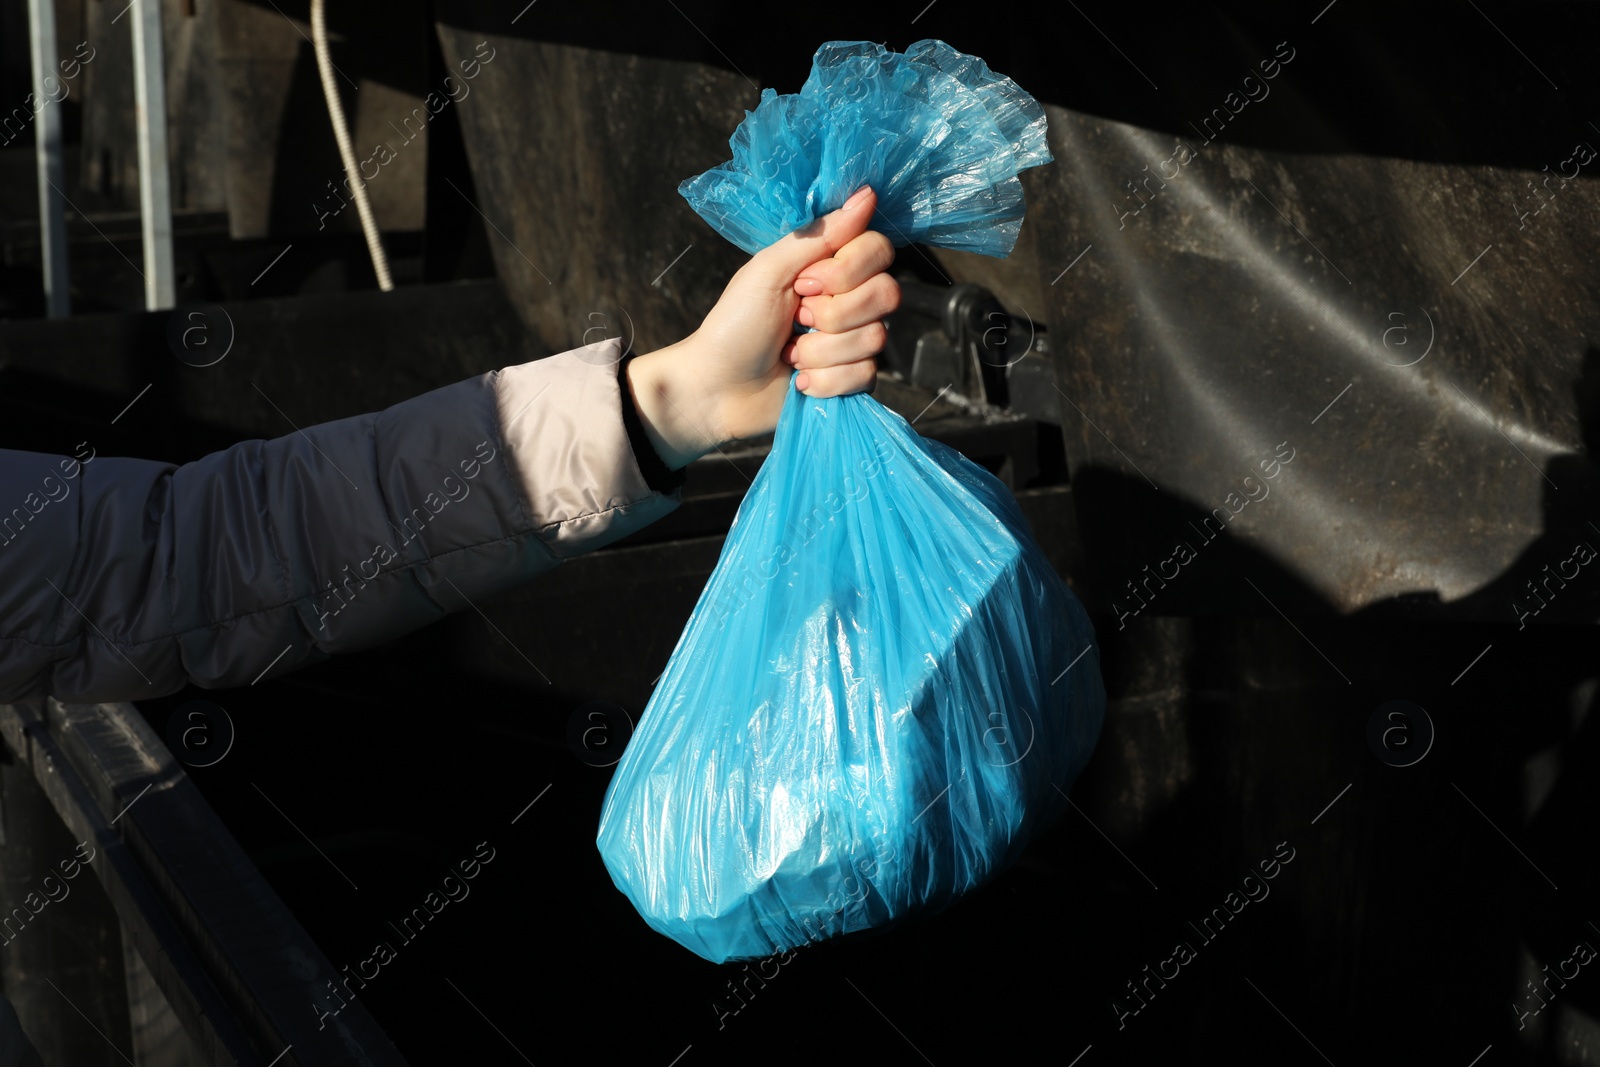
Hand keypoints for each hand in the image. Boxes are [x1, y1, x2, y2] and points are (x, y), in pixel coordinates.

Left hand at [626, 186, 899, 468]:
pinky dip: (825, 380)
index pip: (879, 250)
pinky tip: (799, 380)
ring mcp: (854, 341)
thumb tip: (866, 194)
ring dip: (821, 351)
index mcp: (830, 266)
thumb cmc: (735, 324)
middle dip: (834, 314)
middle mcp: (850, 300)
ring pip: (875, 339)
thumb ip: (819, 234)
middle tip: (795, 320)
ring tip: (789, 354)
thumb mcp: (769, 270)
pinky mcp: (853, 379)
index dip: (848, 270)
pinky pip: (865, 375)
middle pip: (887, 294)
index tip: (805, 283)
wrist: (718, 389)